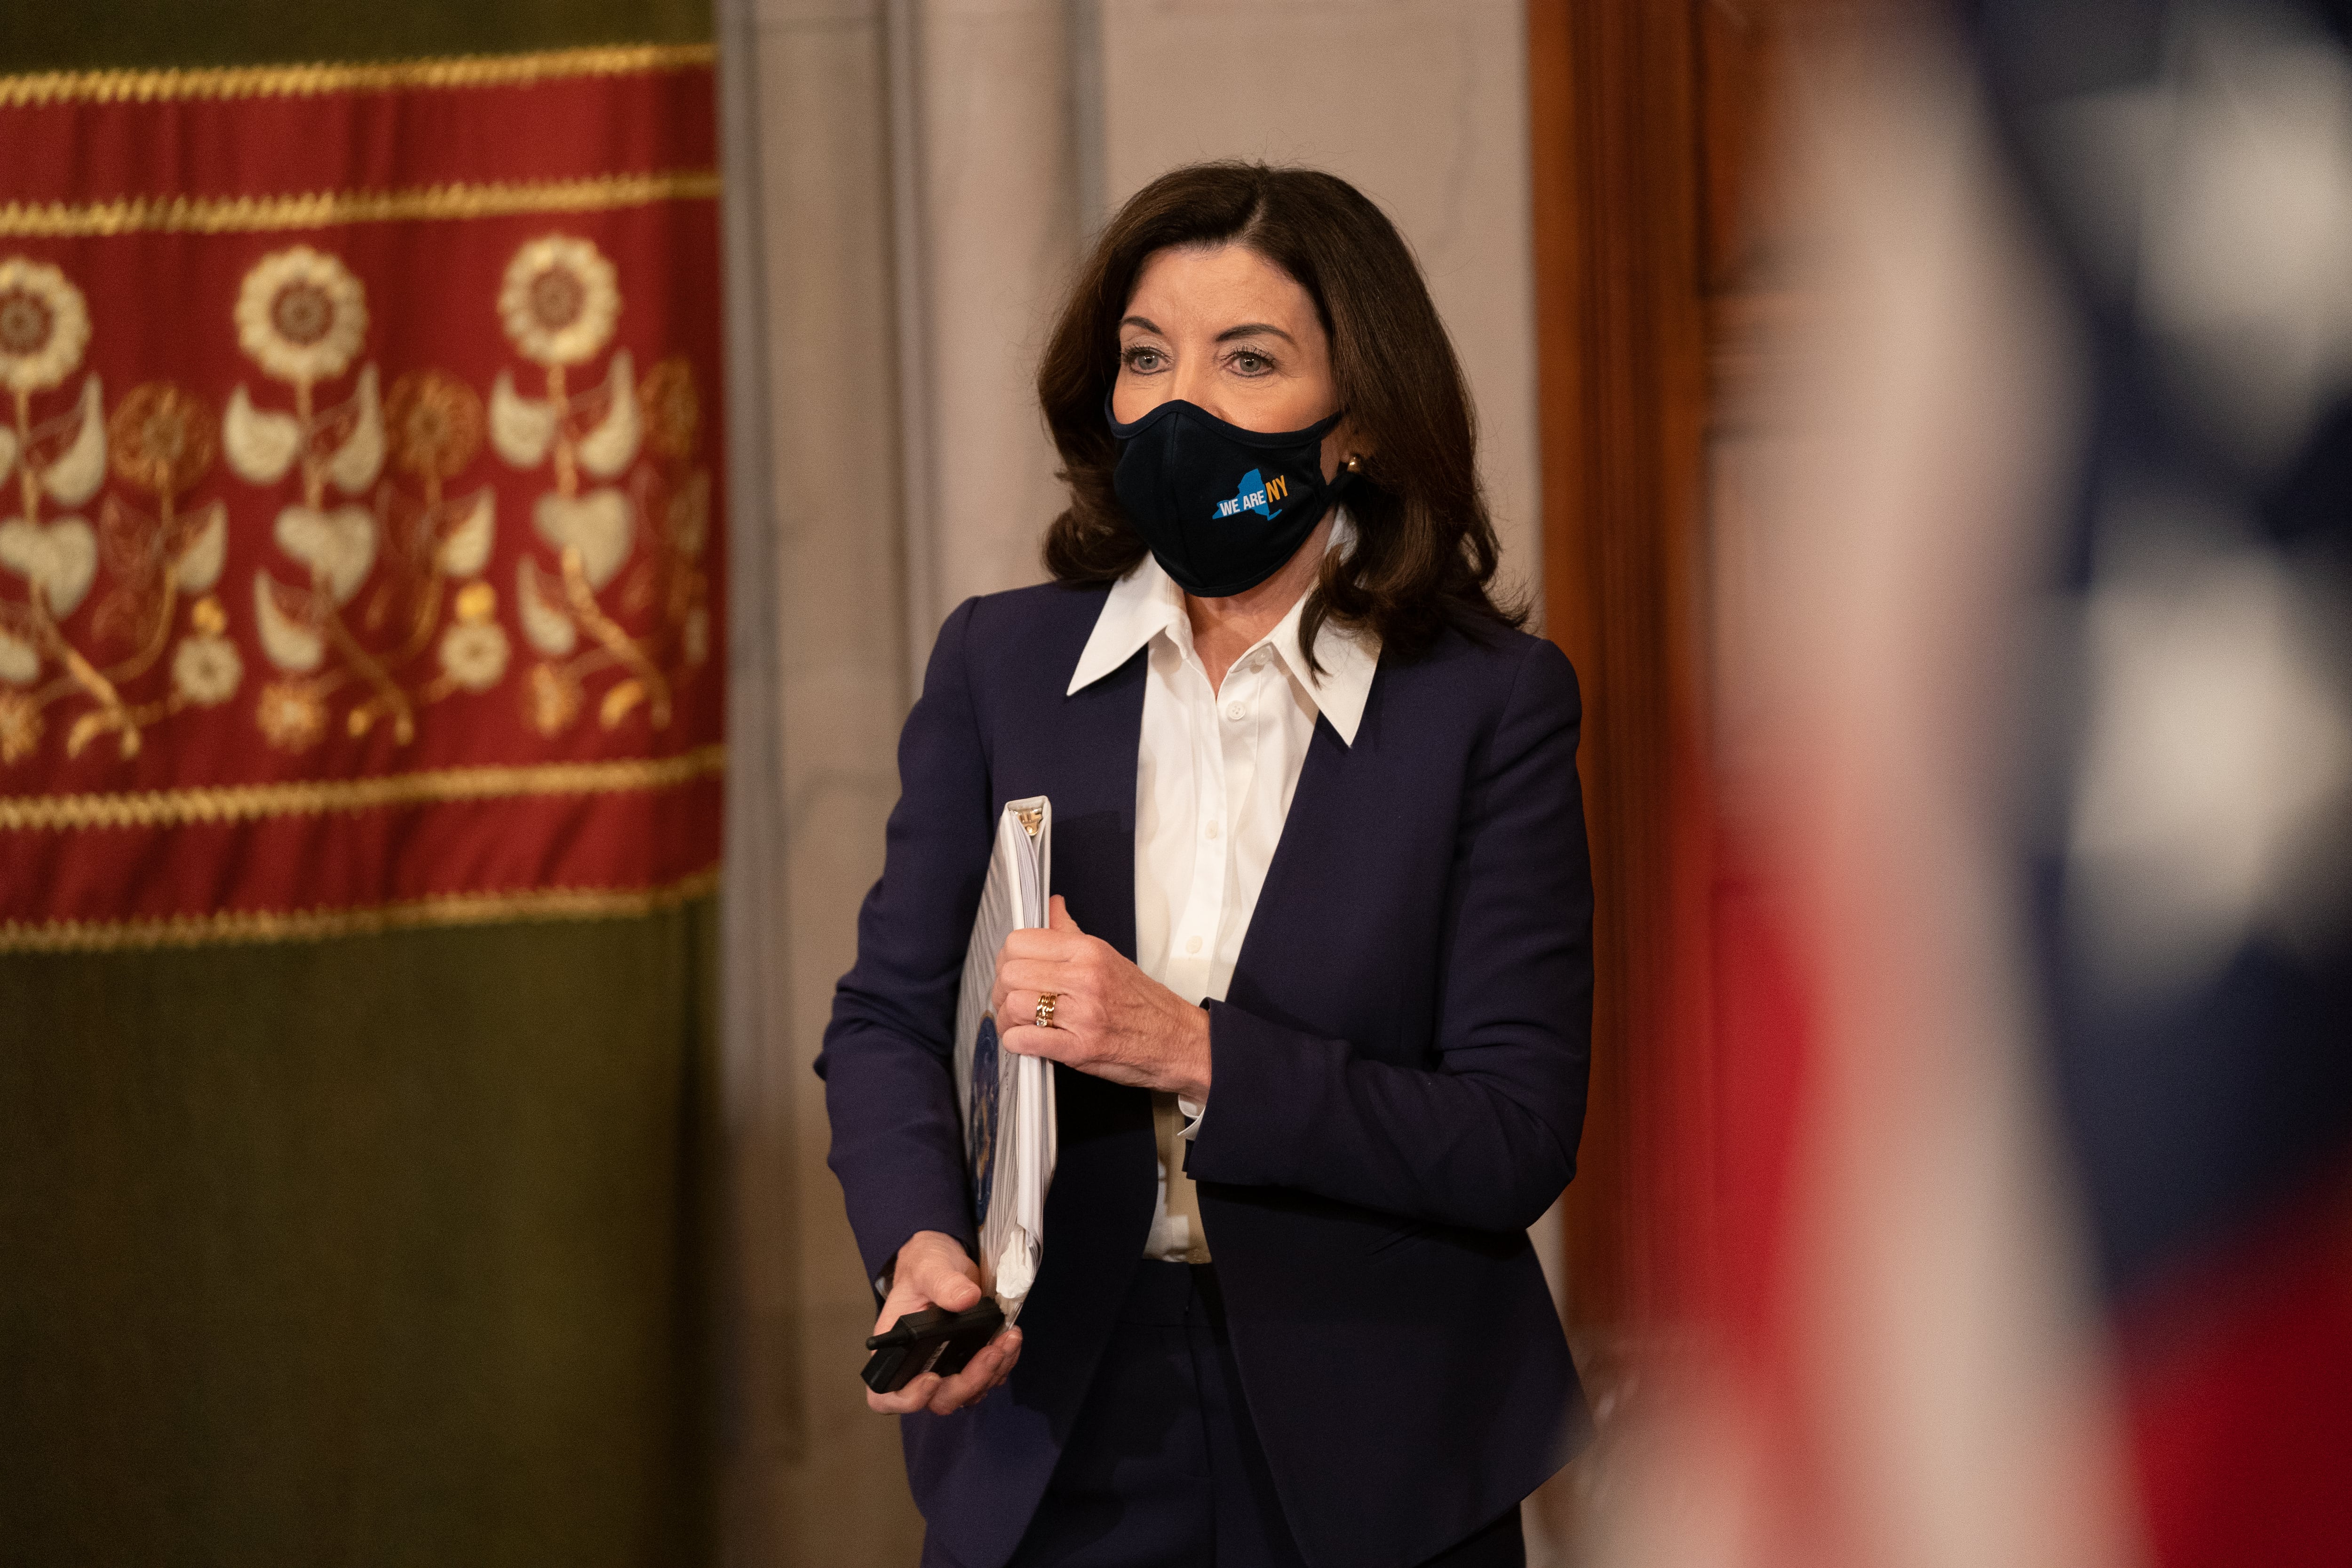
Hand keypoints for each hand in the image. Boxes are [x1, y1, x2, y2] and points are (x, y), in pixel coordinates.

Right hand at [864, 1230, 1022, 1416]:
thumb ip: (944, 1283)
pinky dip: (1002, 1365)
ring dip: (992, 1374)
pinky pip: (987, 1379)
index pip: (886, 1396)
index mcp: (895, 1350)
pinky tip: (1010, 1340)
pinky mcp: (968, 1362)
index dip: (908, 1399)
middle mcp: (917, 1367)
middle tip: (992, 1353)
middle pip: (938, 1400)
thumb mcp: (930, 1268)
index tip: (931, 1379)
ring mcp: (945, 1368)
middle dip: (969, 1383)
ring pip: (968, 1394)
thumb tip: (966, 1299)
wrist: (947, 1262)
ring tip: (1008, 1341)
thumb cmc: (926, 1266)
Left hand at [993, 896, 1211, 1100]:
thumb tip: (1053, 905)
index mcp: (1089, 952)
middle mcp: (1085, 978)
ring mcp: (1083, 1014)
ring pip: (1013, 1005)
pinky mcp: (1080, 1048)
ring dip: (1006, 1018)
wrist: (1178, 1040)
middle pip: (1011, 973)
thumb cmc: (1143, 1002)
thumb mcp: (1108, 957)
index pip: (1020, 942)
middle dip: (1002, 989)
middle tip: (1010, 999)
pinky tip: (1025, 1040)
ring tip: (1018, 1022)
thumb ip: (1071, 933)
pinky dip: (1016, 1042)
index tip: (1012, 969)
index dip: (1006, 958)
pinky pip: (1025, 1040)